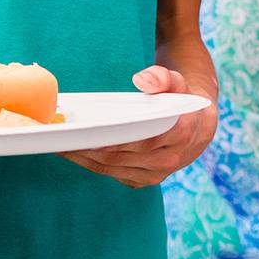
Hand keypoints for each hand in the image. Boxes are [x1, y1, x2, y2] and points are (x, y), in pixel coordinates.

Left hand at [61, 66, 216, 188]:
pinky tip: (74, 152)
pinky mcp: (144, 181)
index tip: (84, 131)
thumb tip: (142, 79)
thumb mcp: (177, 81)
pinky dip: (91, 164)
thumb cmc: (181, 100)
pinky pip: (112, 174)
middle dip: (87, 147)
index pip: (140, 140)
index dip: (109, 138)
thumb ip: (162, 77)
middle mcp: (169, 159)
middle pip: (119, 156)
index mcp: (180, 134)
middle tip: (60, 136)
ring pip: (111, 167)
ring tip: (59, 144)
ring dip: (83, 157)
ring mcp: (156, 174)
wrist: (198, 128)